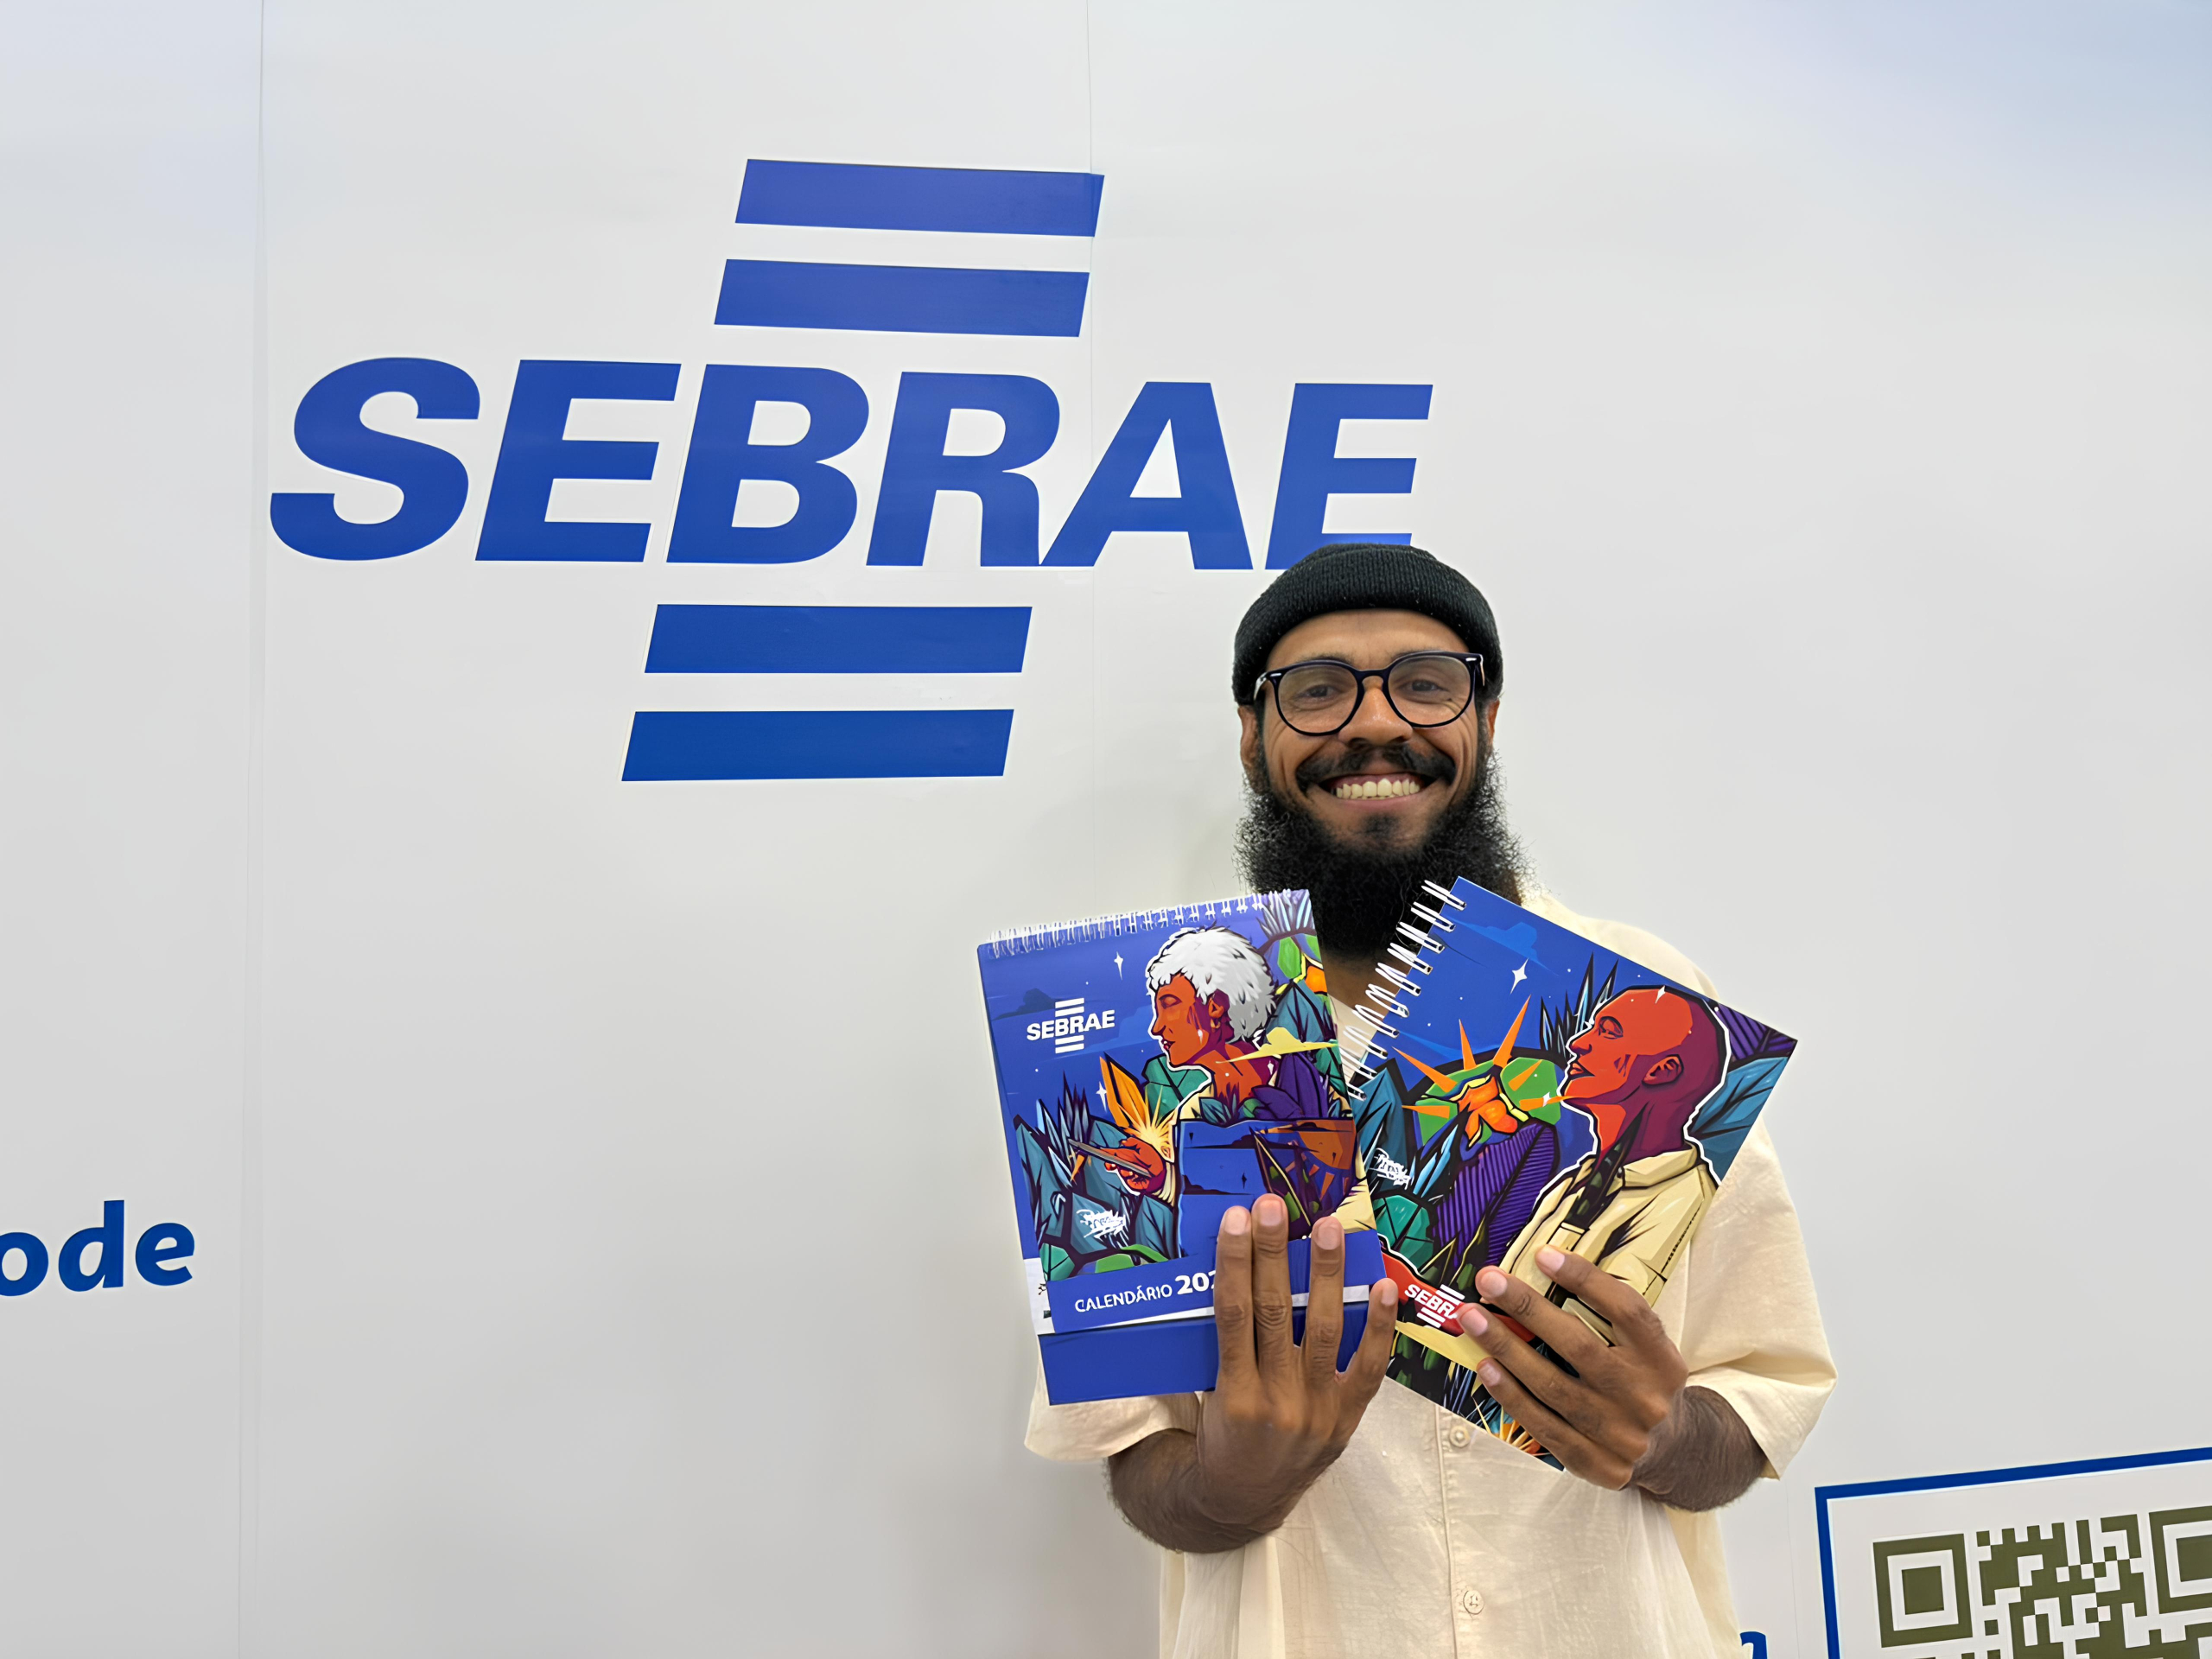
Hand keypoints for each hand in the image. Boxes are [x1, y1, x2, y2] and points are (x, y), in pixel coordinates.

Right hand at [1190, 1195, 1397, 1534]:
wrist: (1243, 1499)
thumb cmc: (1221, 1434)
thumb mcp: (1209, 1392)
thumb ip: (1225, 1343)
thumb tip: (1237, 1270)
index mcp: (1231, 1393)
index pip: (1232, 1315)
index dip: (1235, 1263)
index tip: (1237, 1221)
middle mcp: (1275, 1402)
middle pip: (1274, 1313)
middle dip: (1273, 1254)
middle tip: (1273, 1208)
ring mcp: (1316, 1411)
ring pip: (1324, 1330)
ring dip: (1326, 1275)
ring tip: (1328, 1229)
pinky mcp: (1346, 1419)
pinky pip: (1368, 1368)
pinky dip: (1378, 1326)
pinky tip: (1384, 1285)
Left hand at [1447, 1246, 1686, 1489]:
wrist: (1671, 1449)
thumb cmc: (1640, 1380)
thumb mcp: (1645, 1347)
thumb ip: (1610, 1316)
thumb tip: (1546, 1268)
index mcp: (1662, 1359)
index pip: (1627, 1311)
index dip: (1585, 1280)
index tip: (1543, 1255)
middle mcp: (1646, 1397)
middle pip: (1580, 1347)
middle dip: (1528, 1309)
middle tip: (1489, 1281)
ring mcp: (1623, 1435)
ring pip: (1554, 1388)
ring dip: (1508, 1350)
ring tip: (1473, 1320)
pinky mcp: (1600, 1465)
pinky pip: (1546, 1427)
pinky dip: (1512, 1396)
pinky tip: (1487, 1368)